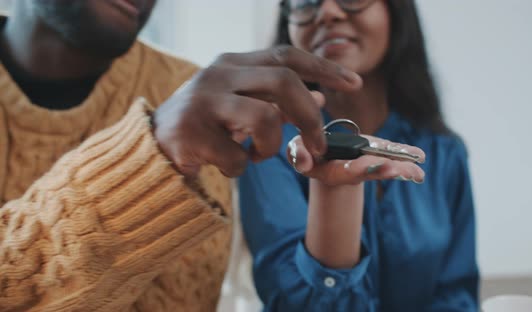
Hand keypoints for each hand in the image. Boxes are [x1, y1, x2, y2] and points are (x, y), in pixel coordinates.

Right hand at [152, 46, 361, 176]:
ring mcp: (203, 102)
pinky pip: (238, 157)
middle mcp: (219, 74)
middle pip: (284, 82)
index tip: (354, 83)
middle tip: (317, 146)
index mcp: (234, 63)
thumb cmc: (205, 122)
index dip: (324, 68)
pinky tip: (225, 164)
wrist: (152, 144)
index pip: (287, 56)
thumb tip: (322, 101)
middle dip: (310, 117)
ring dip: (270, 147)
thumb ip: (277, 101)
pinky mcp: (191, 133)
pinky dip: (239, 168)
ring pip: (265, 119)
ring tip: (255, 155)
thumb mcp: (241, 104)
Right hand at [287, 135, 425, 185]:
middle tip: (403, 171)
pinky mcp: (374, 153)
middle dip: (387, 171)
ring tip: (418, 172)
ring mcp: (365, 163)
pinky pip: (390, 154)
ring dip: (402, 169)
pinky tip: (420, 157)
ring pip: (385, 166)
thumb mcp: (296, 151)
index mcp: (332, 171)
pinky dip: (405, 155)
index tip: (376, 164)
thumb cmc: (306, 150)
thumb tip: (305, 164)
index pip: (348, 171)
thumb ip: (299, 155)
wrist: (320, 154)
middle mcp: (352, 171)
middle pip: (371, 172)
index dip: (362, 168)